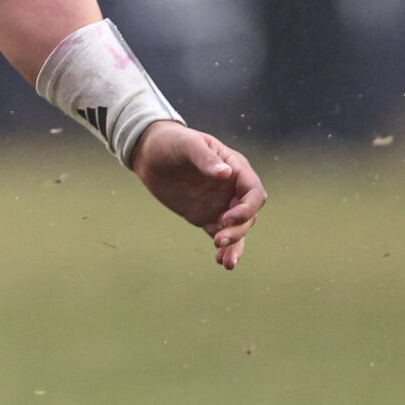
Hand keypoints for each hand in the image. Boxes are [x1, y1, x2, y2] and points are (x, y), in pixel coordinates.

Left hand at [130, 122, 264, 269]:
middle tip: (218, 240)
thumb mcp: (188, 145)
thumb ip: (206, 159)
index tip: (227, 218)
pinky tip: (221, 262)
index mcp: (235, 168)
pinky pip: (221, 235)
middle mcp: (232, 189)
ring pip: (238, 229)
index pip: (254, 193)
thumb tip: (226, 173)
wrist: (149, 154)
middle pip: (248, 215)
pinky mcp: (206, 217)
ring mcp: (220, 204)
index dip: (247, 208)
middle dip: (238, 230)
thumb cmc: (172, 141)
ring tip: (226, 262)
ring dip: (235, 245)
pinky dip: (225, 249)